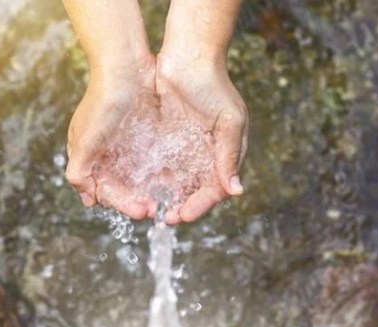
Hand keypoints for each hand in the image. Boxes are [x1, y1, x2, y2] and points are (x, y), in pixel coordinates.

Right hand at [65, 56, 157, 219]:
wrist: (125, 64)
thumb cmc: (102, 100)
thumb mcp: (86, 138)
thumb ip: (79, 169)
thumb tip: (85, 197)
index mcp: (87, 156)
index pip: (104, 191)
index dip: (122, 204)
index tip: (142, 210)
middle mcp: (105, 153)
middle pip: (121, 188)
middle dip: (136, 201)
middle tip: (155, 209)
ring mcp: (124, 144)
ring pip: (136, 178)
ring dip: (148, 191)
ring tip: (165, 200)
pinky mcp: (142, 134)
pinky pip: (150, 161)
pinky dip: (158, 174)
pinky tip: (171, 181)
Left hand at [155, 52, 247, 224]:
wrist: (188, 56)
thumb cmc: (214, 86)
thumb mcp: (229, 120)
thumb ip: (229, 155)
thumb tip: (236, 190)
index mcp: (224, 155)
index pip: (214, 190)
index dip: (200, 206)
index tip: (183, 215)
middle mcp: (205, 157)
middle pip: (194, 193)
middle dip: (181, 208)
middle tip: (166, 218)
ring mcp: (184, 150)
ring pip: (175, 184)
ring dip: (166, 199)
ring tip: (151, 209)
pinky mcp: (164, 142)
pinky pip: (158, 167)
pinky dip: (152, 181)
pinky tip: (142, 189)